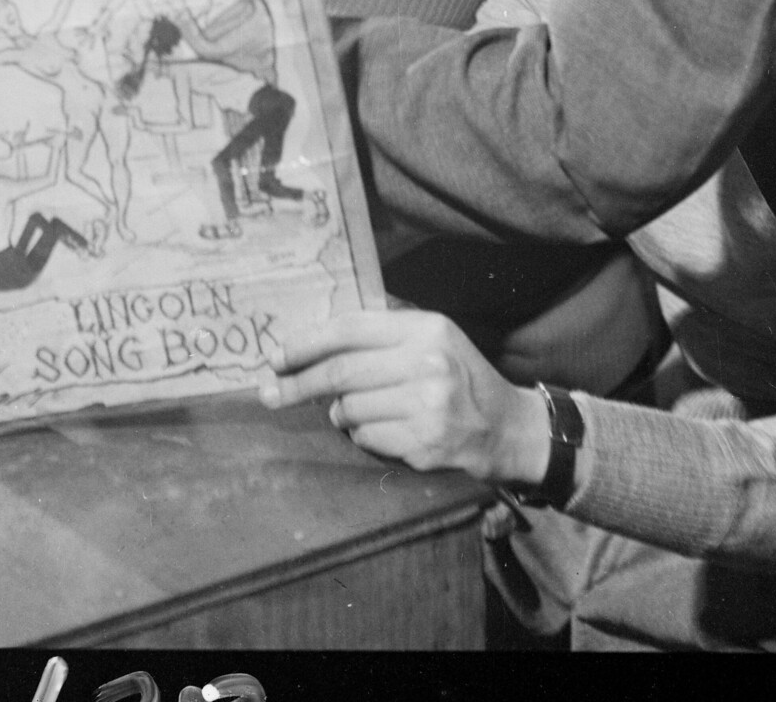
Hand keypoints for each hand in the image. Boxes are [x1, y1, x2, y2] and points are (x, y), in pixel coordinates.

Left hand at [258, 309, 550, 487]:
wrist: (506, 427)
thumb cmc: (460, 376)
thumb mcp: (434, 337)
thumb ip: (386, 329)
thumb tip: (320, 334)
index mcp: (426, 329)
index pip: (351, 329)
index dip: (307, 343)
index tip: (277, 356)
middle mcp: (426, 364)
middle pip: (341, 373)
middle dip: (297, 384)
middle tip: (269, 393)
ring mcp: (426, 408)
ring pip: (349, 410)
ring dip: (341, 413)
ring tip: (359, 410)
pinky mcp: (424, 446)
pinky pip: (366, 439)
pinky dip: (363, 436)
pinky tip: (385, 429)